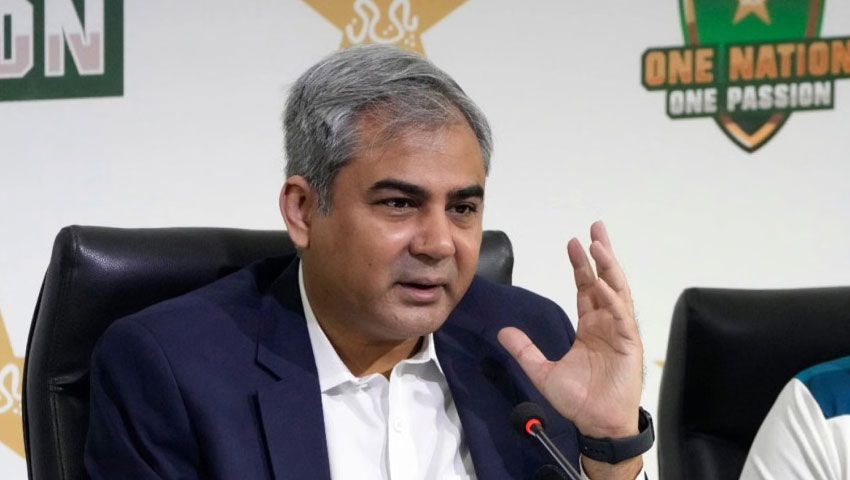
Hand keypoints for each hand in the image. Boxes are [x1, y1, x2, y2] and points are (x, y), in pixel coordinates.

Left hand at [498, 221, 642, 438]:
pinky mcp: (629, 344)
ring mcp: (620, 332)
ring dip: (609, 267)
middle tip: (595, 227)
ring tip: (599, 244)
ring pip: (616, 291)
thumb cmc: (579, 400)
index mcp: (591, 326)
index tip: (573, 242)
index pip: (586, 287)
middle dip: (601, 253)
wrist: (597, 424)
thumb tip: (502, 331)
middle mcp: (607, 323)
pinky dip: (612, 299)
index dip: (580, 265)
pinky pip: (620, 316)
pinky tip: (603, 283)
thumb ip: (524, 350)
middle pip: (605, 280)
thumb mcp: (542, 371)